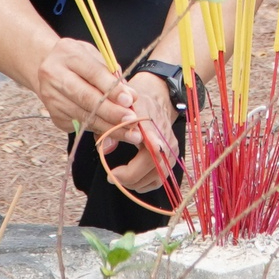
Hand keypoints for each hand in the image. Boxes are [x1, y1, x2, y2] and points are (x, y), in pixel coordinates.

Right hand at [33, 37, 136, 137]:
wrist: (49, 67)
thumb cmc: (80, 60)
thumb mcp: (95, 57)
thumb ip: (112, 75)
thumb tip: (130, 97)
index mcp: (68, 54)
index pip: (93, 73)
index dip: (112, 89)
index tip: (130, 100)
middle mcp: (54, 75)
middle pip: (86, 97)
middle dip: (111, 112)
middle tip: (131, 121)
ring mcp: (51, 97)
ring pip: (83, 116)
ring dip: (108, 126)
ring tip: (128, 132)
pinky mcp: (53, 115)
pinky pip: (79, 125)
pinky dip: (98, 129)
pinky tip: (113, 132)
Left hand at [104, 71, 180, 194]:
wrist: (158, 96)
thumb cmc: (136, 102)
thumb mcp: (119, 110)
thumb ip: (110, 128)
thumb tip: (105, 149)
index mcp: (151, 127)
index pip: (151, 152)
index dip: (132, 171)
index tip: (113, 173)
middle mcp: (165, 139)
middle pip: (154, 169)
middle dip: (130, 179)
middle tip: (111, 177)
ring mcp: (171, 148)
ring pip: (158, 176)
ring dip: (137, 182)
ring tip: (120, 177)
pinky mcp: (172, 154)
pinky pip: (162, 177)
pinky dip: (147, 182)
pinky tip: (133, 178)